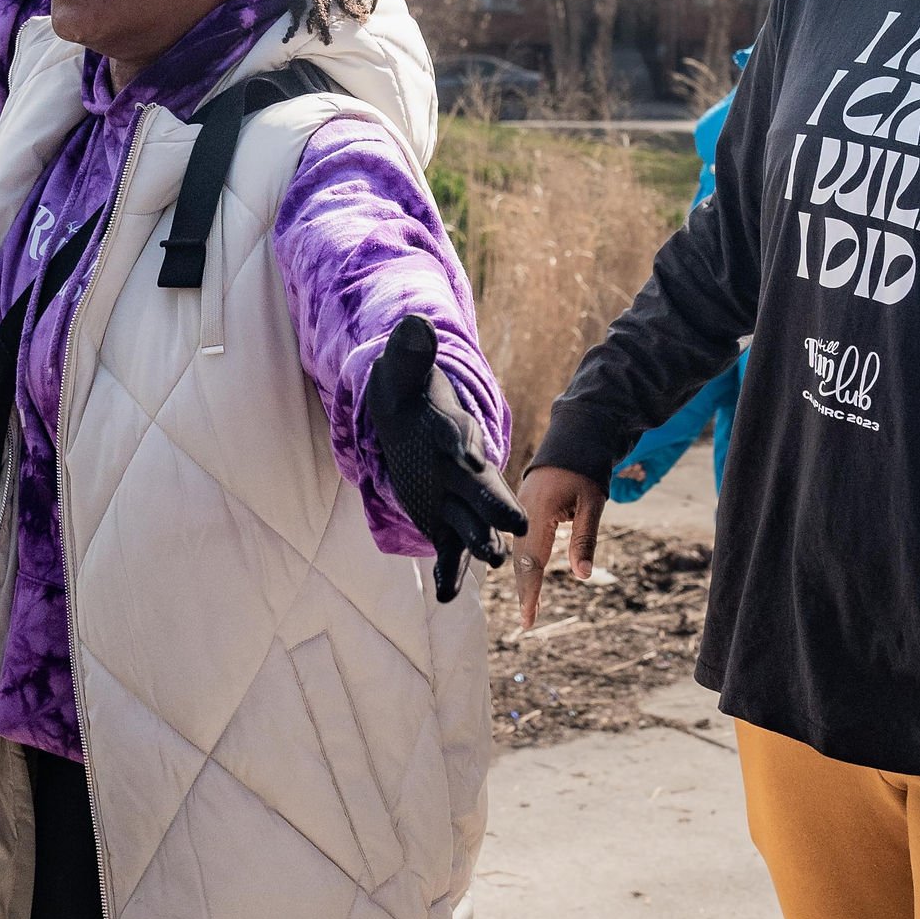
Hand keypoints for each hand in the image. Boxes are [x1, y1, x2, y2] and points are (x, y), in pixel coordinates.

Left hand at [365, 315, 526, 602]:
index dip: (480, 472)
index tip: (492, 484)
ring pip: (470, 529)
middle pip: (482, 498)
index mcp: (457, 441)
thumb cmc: (411, 394)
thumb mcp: (405, 371)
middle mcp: (464, 476)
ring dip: (480, 546)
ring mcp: (454, 503)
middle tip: (514, 535)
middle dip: (494, 515)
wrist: (412, 420)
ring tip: (492, 564)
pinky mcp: (440, 523)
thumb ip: (412, 352)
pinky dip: (447, 574)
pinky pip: (446, 552)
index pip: (470, 456)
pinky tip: (443, 596)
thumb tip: (414, 322)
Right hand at [513, 463, 605, 624]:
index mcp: (537, 511)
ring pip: (519, 551)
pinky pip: (521, 540)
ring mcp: (520, 509)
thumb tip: (583, 575)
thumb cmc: (586, 469)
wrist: (573, 437)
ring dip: (525, 578)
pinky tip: (531, 577)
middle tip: (528, 621)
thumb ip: (585, 538)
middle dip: (525, 590)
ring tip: (530, 607)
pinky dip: (525, 562)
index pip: (532, 560)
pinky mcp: (523, 508)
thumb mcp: (592, 502)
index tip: (529, 617)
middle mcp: (522, 512)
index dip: (530, 591)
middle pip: (520, 559)